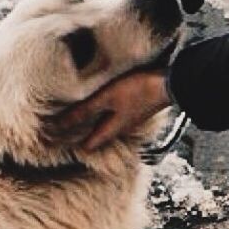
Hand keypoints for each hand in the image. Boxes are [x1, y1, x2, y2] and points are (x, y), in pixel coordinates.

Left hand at [52, 69, 171, 151]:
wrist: (172, 82)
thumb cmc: (138, 89)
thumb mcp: (106, 99)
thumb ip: (84, 111)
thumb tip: (58, 125)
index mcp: (112, 129)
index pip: (89, 145)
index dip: (72, 144)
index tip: (55, 140)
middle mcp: (122, 128)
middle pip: (98, 137)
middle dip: (81, 134)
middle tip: (62, 130)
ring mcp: (132, 118)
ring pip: (107, 126)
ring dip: (92, 123)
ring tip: (78, 117)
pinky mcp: (137, 107)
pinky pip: (116, 116)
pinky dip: (104, 114)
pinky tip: (102, 105)